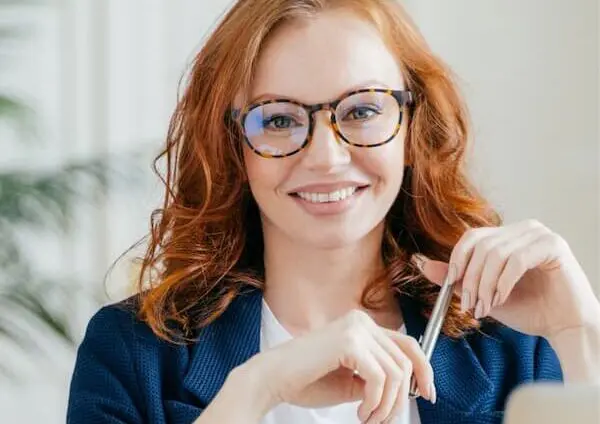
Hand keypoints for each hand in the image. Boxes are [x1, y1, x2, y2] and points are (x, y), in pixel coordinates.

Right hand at [240, 309, 434, 423]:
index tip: (427, 394)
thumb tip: (407, 390)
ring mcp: (355, 329)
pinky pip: (380, 379)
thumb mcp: (351, 380)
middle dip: (402, 398)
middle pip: (406, 360)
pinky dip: (375, 402)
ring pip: (396, 373)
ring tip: (368, 419)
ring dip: (386, 405)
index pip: (408, 344)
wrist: (274, 379)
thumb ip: (377, 378)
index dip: (424, 370)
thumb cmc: (306, 380)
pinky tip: (359, 412)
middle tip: (386, 420)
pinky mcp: (348, 342)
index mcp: (362, 326)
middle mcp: (361, 321)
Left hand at [413, 219, 599, 339]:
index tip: (451, 284)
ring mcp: (540, 234)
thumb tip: (423, 265)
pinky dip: (503, 283)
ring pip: (495, 254)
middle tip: (470, 305)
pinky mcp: (553, 245)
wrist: (564, 327)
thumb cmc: (529, 309)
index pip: (472, 237)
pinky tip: (502, 299)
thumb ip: (457, 278)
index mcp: (508, 235)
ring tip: (486, 307)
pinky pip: (516, 260)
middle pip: (481, 244)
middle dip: (470, 278)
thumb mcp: (483, 293)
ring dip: (485, 285)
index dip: (457, 259)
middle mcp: (524, 229)